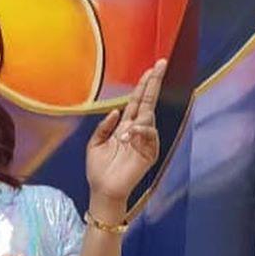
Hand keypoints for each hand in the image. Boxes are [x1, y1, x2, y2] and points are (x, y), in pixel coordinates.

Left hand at [86, 59, 165, 210]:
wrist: (103, 191)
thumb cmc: (98, 170)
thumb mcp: (94, 144)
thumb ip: (103, 126)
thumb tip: (117, 111)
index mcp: (124, 126)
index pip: (137, 101)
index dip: (143, 85)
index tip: (151, 68)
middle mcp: (137, 131)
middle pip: (148, 102)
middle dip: (154, 83)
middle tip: (160, 64)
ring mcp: (145, 141)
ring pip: (149, 118)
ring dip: (139, 120)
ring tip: (124, 136)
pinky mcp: (150, 153)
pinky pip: (151, 135)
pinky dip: (141, 132)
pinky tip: (130, 136)